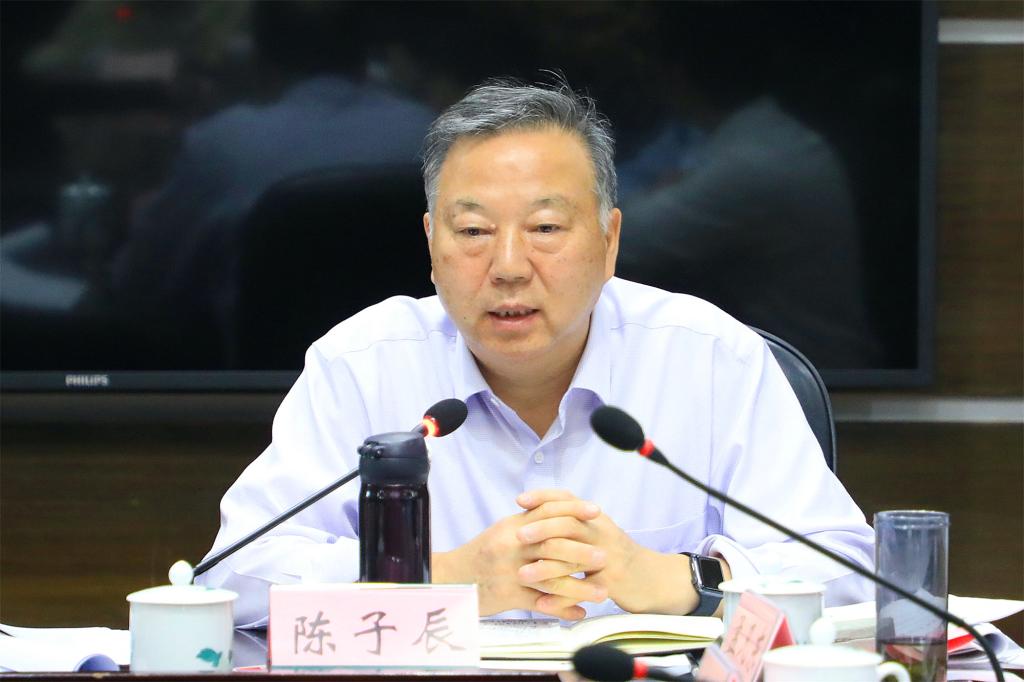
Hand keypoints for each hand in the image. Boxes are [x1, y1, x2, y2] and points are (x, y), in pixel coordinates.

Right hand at [432, 489, 604, 618]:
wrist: (451, 579)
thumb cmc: (480, 555)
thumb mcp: (501, 532)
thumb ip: (527, 523)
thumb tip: (556, 511)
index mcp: (512, 527)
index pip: (547, 510)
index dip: (574, 509)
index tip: (597, 512)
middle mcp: (511, 546)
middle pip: (554, 544)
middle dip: (582, 551)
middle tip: (605, 557)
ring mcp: (510, 571)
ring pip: (552, 577)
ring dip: (579, 586)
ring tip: (601, 592)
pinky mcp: (508, 595)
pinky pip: (540, 603)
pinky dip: (562, 608)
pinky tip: (580, 612)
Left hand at [517, 491, 713, 614]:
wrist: (653, 579)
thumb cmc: (617, 555)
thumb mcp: (598, 531)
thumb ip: (573, 520)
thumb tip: (538, 509)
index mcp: (595, 518)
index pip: (568, 499)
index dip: (543, 497)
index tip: (520, 500)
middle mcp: (602, 532)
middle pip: (569, 523)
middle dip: (540, 528)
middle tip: (518, 536)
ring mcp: (608, 558)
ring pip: (573, 558)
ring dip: (545, 568)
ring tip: (522, 574)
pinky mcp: (611, 583)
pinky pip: (581, 590)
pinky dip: (560, 599)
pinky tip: (543, 604)